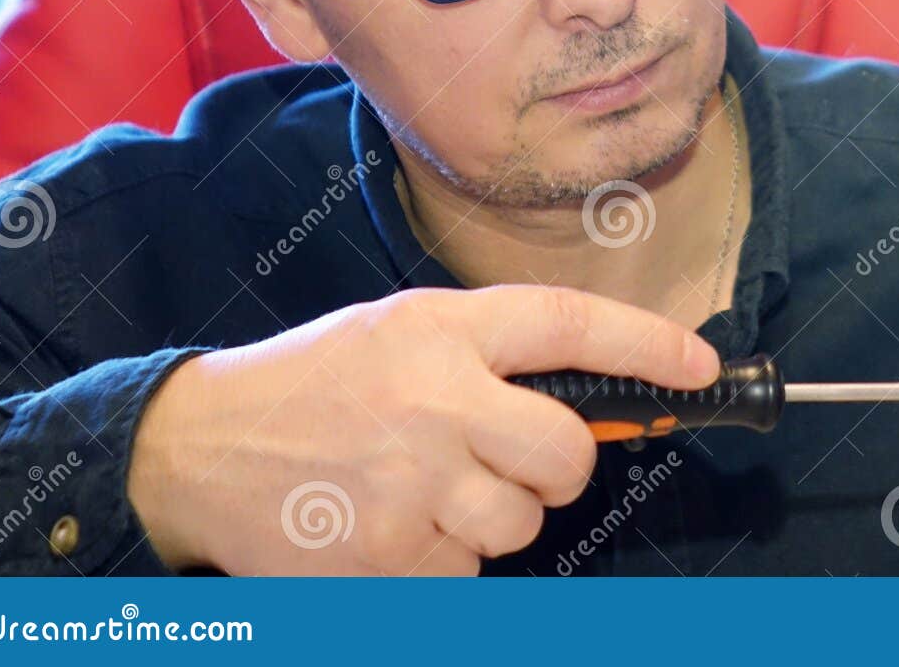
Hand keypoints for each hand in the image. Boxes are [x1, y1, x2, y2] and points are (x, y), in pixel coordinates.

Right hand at [126, 285, 718, 574]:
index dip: (649, 345)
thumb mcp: (402, 332)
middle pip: (567, 452)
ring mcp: (411, 487)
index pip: (571, 325)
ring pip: (522, 522)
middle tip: (514, 455)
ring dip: (492, 515)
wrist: (198, 446)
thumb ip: (493, 356)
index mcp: (440, 329)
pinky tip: (392, 525)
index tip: (700, 368)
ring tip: (425, 487)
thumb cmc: (315, 381)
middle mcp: (434, 402)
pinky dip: (445, 559)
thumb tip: (597, 403)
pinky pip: (469, 573)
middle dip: (559, 463)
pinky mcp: (387, 561)